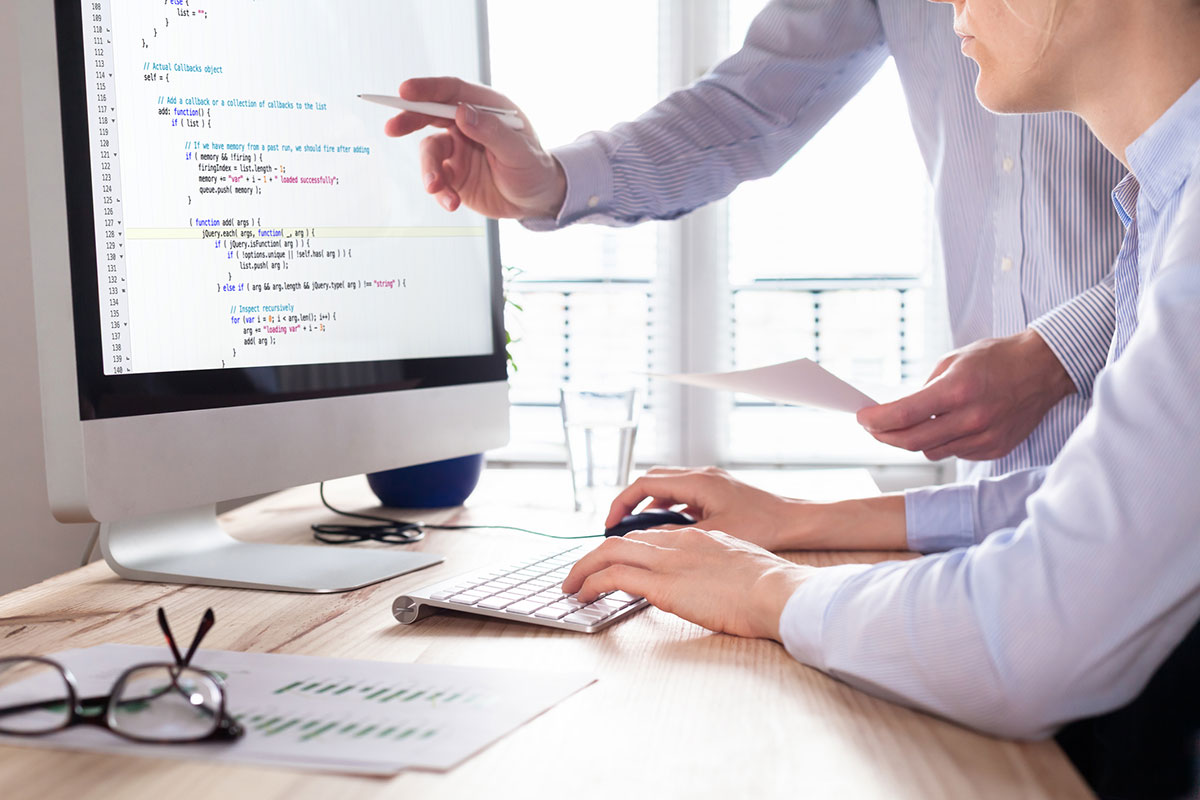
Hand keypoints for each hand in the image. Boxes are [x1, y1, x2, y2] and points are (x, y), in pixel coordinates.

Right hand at [383, 77, 566, 218]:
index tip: (405, 91)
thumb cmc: (534, 169)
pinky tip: (452, 203)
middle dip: (409, 120)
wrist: (536, 201)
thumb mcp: (519, 151)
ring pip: (430, 152)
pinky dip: (440, 192)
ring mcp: (458, 149)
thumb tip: (462, 112)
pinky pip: (436, 179)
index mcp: (486, 108)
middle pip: (430, 114)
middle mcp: (467, 124)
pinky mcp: (453, 174)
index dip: (427, 88)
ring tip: (436, 189)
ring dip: (429, 171)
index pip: (452, 91)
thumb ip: (492, 131)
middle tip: (392, 128)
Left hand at [562, 528, 813, 640]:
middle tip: (580, 573)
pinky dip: (592, 583)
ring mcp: (669, 560)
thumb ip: (719, 569)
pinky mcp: (662, 583)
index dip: (627, 550)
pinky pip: (613, 576)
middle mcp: (679, 542)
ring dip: (584, 569)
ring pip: (609, 553)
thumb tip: (712, 585)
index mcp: (699, 538)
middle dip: (596, 556)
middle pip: (624, 540)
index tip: (614, 563)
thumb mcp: (741, 568)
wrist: (778, 592)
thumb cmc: (771, 589)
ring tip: (571, 586)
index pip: (651, 537)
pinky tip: (583, 595)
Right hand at [605, 466, 802, 550]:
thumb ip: (676, 535)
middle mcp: (701, 475)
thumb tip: (647, 541)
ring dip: (649, 505)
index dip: (622, 503)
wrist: (796, 520)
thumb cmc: (763, 526)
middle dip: (631, 502)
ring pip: (667, 487)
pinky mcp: (718, 491)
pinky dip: (668, 508)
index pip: (645, 483)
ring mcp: (710, 481)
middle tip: (617, 526)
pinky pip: (683, 494)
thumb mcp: (713, 535)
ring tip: (638, 531)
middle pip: (652, 481)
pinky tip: (668, 529)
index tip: (610, 523)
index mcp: (697, 482)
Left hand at [856, 330, 1075, 460]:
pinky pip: (955, 453)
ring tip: (911, 424)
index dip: (876, 420)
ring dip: (914, 440)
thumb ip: (924, 389)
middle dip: (885, 436)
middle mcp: (971, 418)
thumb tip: (897, 412)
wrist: (1043, 369)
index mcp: (957, 390)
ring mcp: (985, 437)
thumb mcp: (952, 361)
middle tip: (873, 428)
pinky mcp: (994, 449)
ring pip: (931, 451)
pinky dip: (943, 442)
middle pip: (912, 441)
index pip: (904, 415)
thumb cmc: (996, 359)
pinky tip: (946, 426)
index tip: (862, 418)